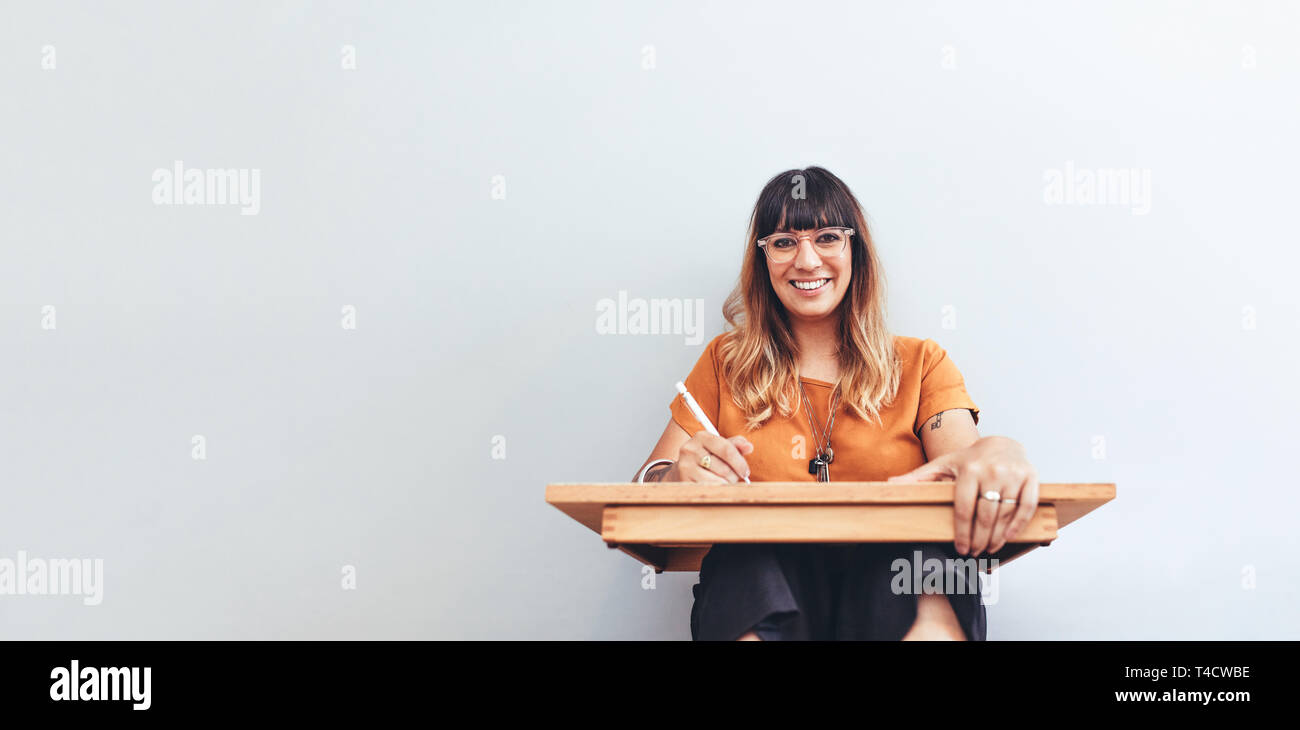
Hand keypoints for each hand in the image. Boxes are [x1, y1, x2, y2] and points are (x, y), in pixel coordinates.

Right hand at [666, 432, 753, 483]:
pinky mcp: (683, 481)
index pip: (727, 449)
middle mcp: (690, 449)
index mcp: (701, 436)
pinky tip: (713, 486)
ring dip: (726, 484)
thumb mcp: (719, 448)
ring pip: (718, 481)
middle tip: (733, 478)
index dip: (740, 462)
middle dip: (733, 476)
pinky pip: (709, 490)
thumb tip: (749, 447)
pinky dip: (716, 490)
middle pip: (724, 468)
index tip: (746, 472)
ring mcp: (685, 466)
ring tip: (723, 481)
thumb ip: (735, 445)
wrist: (680, 472)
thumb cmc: (705, 459)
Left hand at [885, 436, 1038, 556]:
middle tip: (974, 553)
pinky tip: (1008, 537)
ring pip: (1005, 513)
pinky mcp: (1031, 477)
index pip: (964, 507)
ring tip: (988, 549)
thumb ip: (918, 477)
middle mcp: (992, 471)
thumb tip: (889, 485)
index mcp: (969, 469)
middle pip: (985, 514)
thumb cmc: (970, 459)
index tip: (960, 548)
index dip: (962, 532)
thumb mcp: (943, 465)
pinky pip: (1026, 506)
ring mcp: (1013, 474)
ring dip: (997, 536)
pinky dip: (1018, 524)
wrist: (1002, 443)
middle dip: (979, 539)